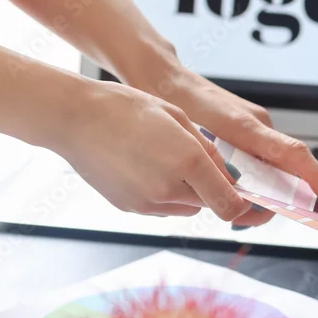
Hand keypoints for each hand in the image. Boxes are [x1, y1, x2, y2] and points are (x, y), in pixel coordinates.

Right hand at [56, 80, 251, 219]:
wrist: (74, 118)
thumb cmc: (126, 109)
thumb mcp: (178, 117)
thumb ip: (208, 149)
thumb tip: (227, 174)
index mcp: (187, 162)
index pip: (229, 205)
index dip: (241, 205)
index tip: (243, 197)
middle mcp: (169, 188)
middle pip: (208, 204)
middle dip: (210, 188)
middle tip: (194, 162)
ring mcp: (147, 203)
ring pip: (185, 208)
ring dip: (187, 192)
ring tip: (164, 159)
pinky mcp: (130, 208)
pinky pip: (161, 208)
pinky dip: (163, 194)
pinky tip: (146, 167)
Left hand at [132, 62, 317, 227]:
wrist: (163, 75)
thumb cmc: (173, 102)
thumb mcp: (190, 140)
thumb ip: (216, 169)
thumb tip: (236, 198)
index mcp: (248, 126)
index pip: (295, 154)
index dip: (315, 179)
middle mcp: (260, 125)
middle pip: (291, 167)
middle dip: (292, 197)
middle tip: (271, 218)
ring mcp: (256, 125)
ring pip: (276, 165)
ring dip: (272, 189)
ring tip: (248, 208)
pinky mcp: (249, 128)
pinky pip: (264, 157)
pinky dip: (260, 177)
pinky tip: (241, 189)